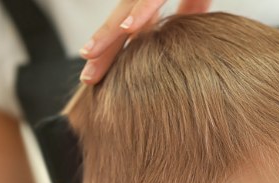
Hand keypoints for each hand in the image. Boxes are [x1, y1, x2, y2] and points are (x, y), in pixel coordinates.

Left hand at [78, 0, 211, 83]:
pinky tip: (128, 28)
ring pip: (128, 7)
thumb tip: (187, 36)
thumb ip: (191, 11)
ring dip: (108, 32)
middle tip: (87, 78)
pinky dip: (142, 11)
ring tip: (89, 54)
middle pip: (121, 21)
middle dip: (103, 50)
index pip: (130, 28)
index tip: (99, 78)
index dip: (114, 52)